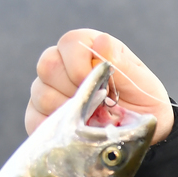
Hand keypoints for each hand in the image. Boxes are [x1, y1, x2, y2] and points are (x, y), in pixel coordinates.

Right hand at [25, 29, 174, 143]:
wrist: (139, 134)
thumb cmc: (143, 102)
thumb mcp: (142, 85)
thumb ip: (122, 65)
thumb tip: (102, 41)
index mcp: (89, 47)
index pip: (69, 43)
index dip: (81, 67)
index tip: (102, 89)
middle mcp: (63, 63)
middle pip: (48, 67)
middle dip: (74, 91)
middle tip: (98, 107)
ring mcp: (47, 87)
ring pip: (41, 94)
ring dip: (69, 113)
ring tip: (92, 120)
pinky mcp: (39, 113)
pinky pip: (35, 118)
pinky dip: (55, 130)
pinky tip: (76, 132)